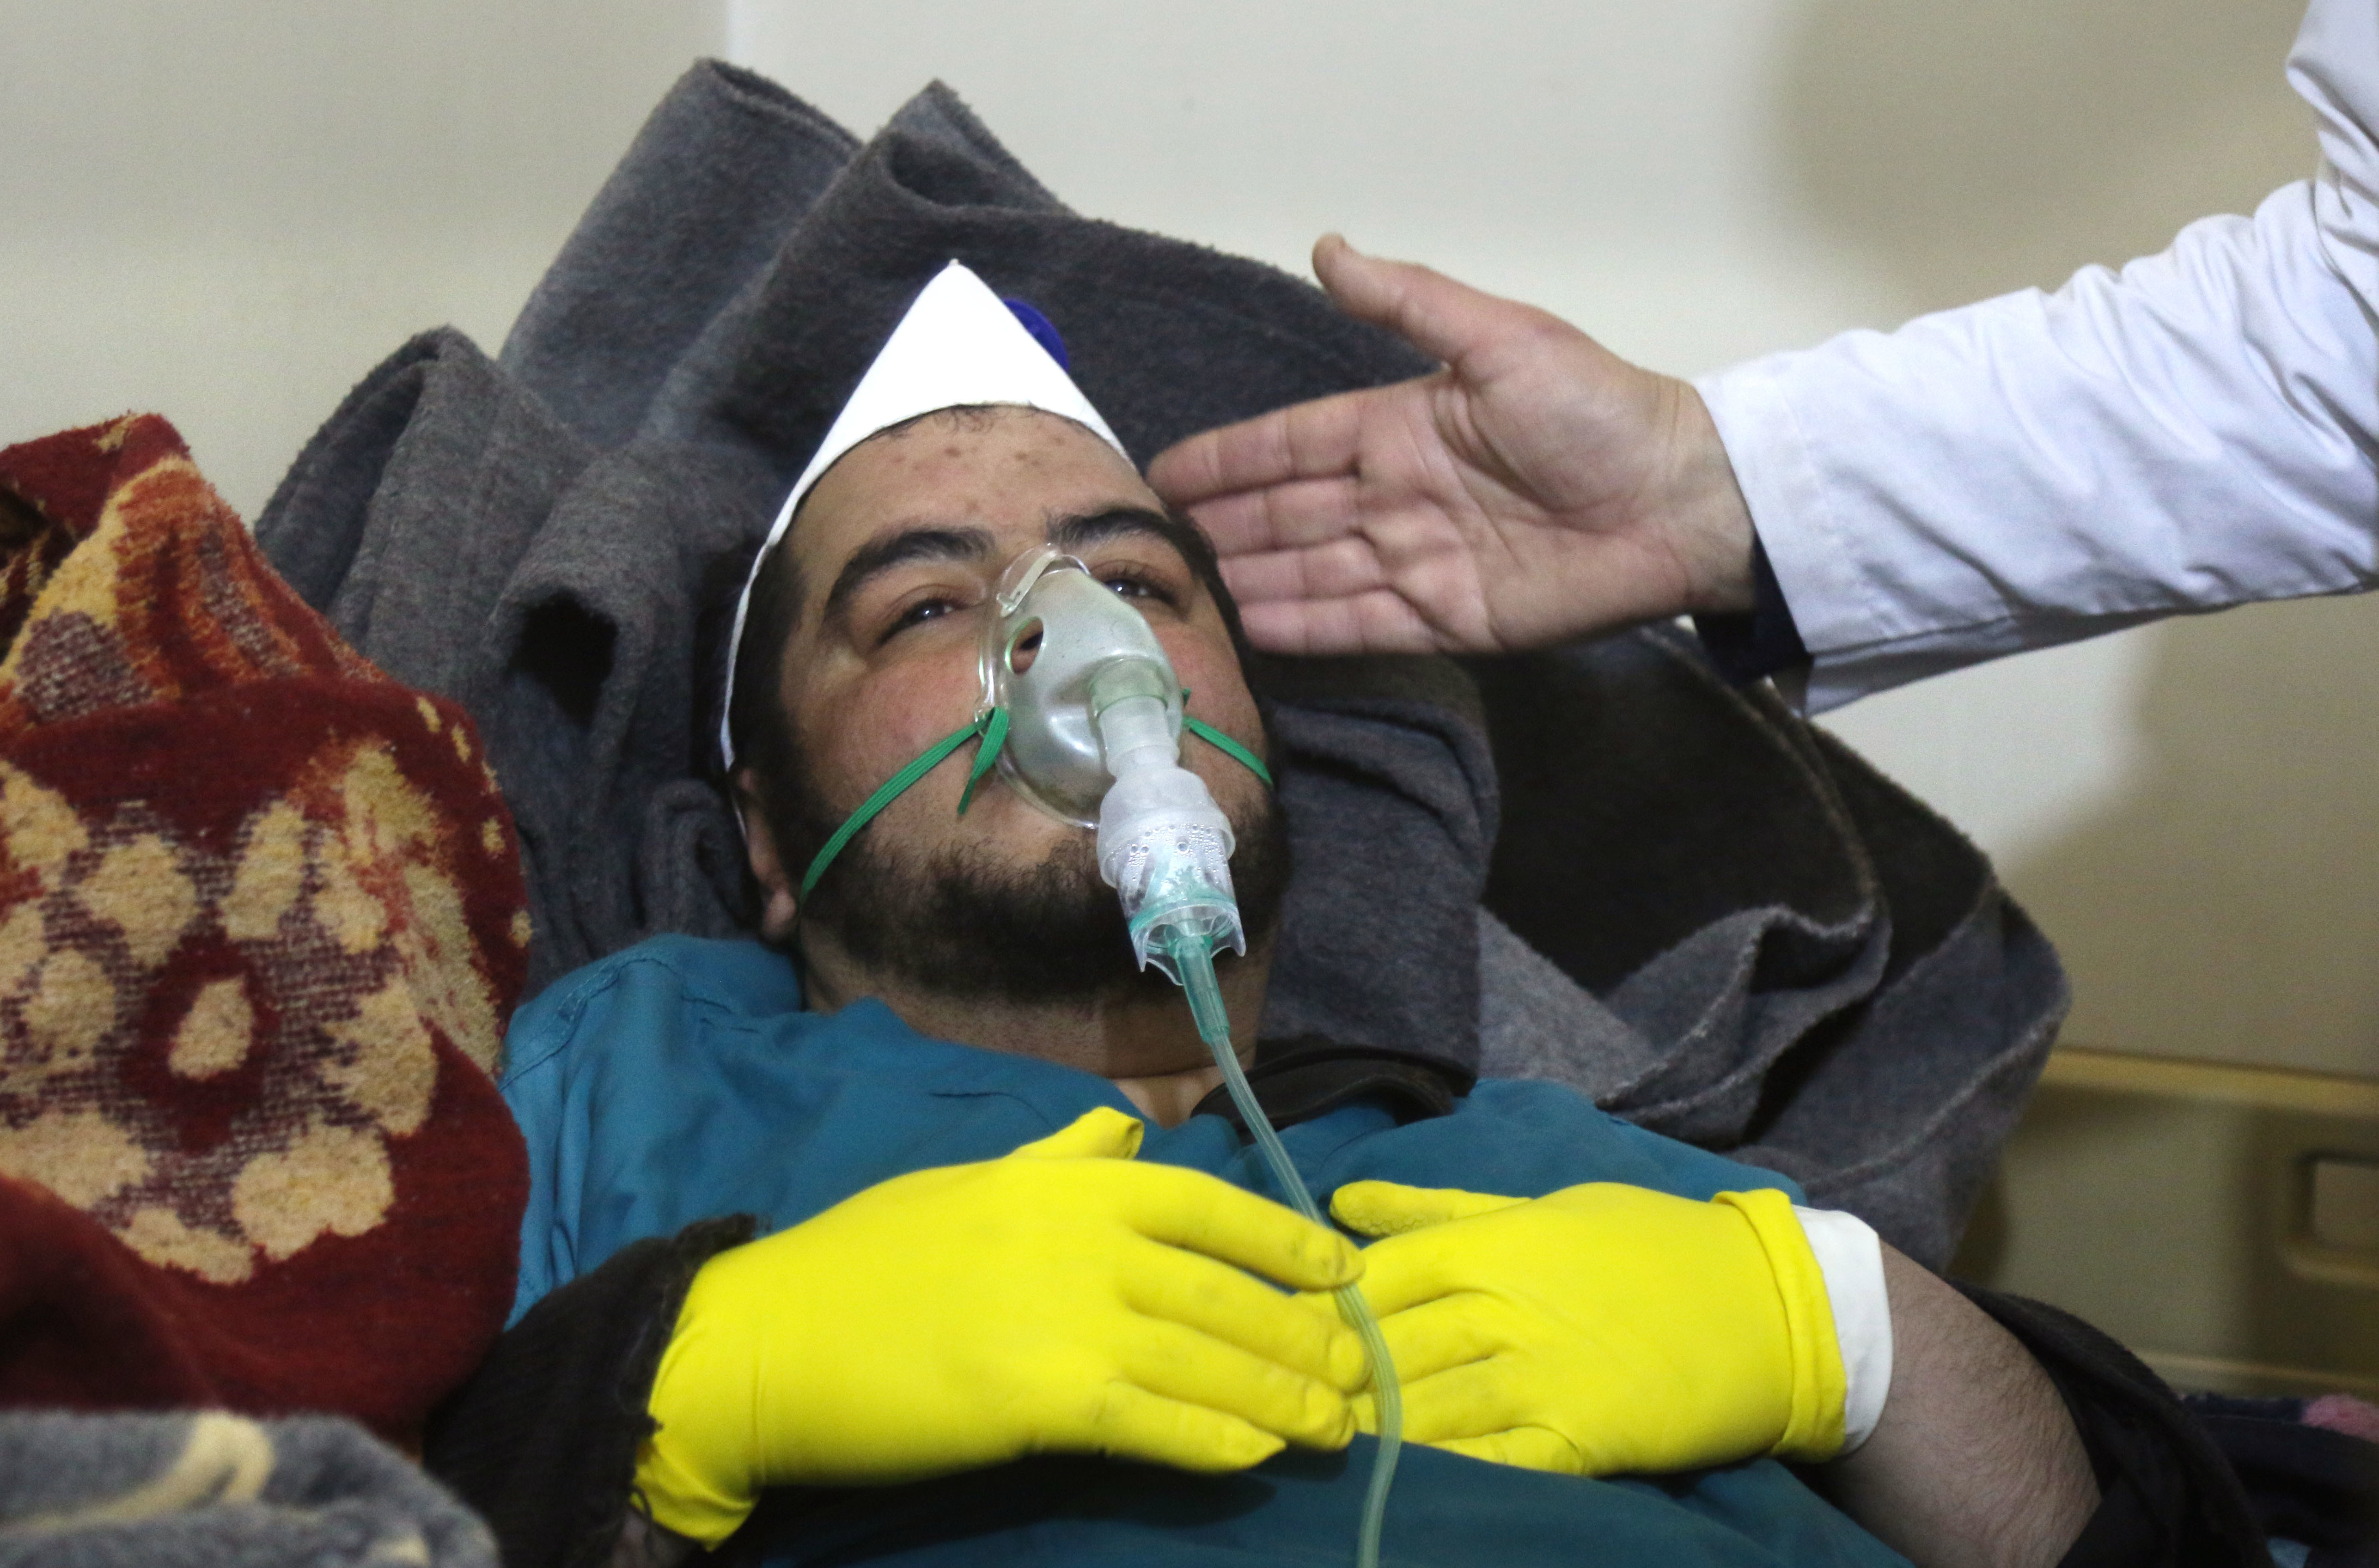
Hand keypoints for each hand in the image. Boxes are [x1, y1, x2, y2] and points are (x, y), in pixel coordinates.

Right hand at [636, 1108, 1367, 1545]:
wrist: (771, 1339)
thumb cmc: (867, 1259)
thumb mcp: (970, 1180)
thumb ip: (1058, 1159)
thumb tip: (1126, 1129)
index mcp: (1070, 1185)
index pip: (1210, 1203)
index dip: (1284, 1240)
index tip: (1341, 1273)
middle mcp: (1083, 1241)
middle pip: (1224, 1290)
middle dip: (1302, 1336)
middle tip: (1359, 1374)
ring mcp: (1065, 1317)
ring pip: (1205, 1359)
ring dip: (1280, 1397)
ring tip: (1333, 1428)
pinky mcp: (1040, 1397)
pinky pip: (1153, 1420)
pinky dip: (1214, 1440)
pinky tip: (1256, 1456)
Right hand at [1147, 236, 1756, 657]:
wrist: (1678, 501)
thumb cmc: (1598, 411)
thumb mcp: (1501, 337)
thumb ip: (1408, 303)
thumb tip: (1327, 247)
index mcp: (1402, 426)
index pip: (1292, 445)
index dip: (1228, 459)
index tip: (1162, 474)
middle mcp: (1397, 496)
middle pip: (1288, 514)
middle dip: (1222, 528)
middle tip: (1147, 546)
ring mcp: (1417, 560)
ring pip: (1309, 572)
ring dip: (1247, 582)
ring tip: (1180, 596)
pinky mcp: (1444, 618)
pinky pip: (1356, 623)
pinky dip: (1302, 628)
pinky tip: (1247, 631)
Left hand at [1316, 1180, 1845, 1475]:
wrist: (1767, 1304)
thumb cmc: (1650, 1244)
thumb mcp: (1541, 1204)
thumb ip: (1438, 1209)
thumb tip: (1344, 1201)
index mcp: (1494, 1243)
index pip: (1375, 1275)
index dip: (1315, 1308)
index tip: (1266, 1328)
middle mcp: (1507, 1305)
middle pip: (1388, 1345)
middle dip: (1324, 1377)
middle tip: (1265, 1399)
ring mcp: (1544, 1373)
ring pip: (1428, 1405)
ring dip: (1366, 1429)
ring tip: (1309, 1445)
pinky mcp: (1581, 1436)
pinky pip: (1495, 1459)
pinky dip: (1443, 1471)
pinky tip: (1397, 1483)